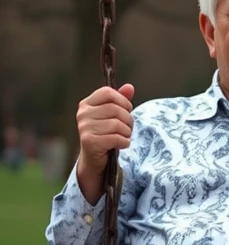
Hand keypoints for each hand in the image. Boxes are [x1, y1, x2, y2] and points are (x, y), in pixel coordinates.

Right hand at [76, 84, 134, 203]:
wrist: (95, 158)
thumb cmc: (106, 133)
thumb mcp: (113, 115)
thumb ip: (121, 100)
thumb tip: (129, 87)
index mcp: (87, 104)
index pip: (108, 92)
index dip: (122, 101)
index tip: (126, 110)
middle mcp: (82, 114)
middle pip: (116, 109)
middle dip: (128, 120)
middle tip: (127, 128)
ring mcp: (84, 128)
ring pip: (118, 124)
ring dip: (127, 133)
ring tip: (123, 136)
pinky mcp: (89, 142)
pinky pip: (116, 138)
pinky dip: (124, 142)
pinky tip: (120, 144)